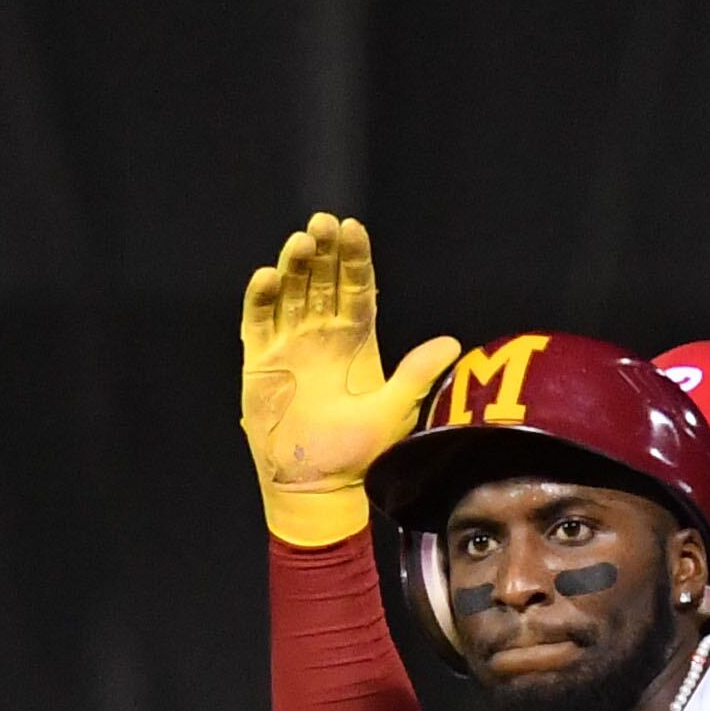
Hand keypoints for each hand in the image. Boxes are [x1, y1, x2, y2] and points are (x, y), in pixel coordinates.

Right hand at [237, 215, 461, 544]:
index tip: (354, 229)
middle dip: (323, 252)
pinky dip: (261, 298)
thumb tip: (452, 343)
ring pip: (290, 292)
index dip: (354, 259)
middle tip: (324, 224)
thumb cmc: (357, 454)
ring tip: (300, 242)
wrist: (314, 486)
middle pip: (321, 281)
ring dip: (294, 266)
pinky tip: (269, 277)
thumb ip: (415, 374)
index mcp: (356, 341)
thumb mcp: (392, 411)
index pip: (355, 288)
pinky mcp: (260, 360)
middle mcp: (321, 335)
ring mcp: (288, 344)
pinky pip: (257, 320)